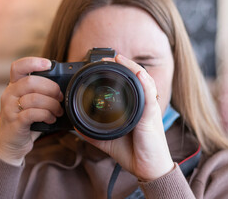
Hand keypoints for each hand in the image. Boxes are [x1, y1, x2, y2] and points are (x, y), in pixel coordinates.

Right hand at [0, 57, 63, 165]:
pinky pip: (34, 113)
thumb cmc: (24, 122)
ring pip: (35, 98)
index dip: (33, 62)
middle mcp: (9, 95)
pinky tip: (51, 119)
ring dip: (52, 104)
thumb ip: (39, 93)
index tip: (48, 64)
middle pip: (31, 82)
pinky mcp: (15, 122)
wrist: (10, 145)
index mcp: (13, 86)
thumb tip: (63, 88)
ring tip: (58, 111)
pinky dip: (46, 115)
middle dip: (51, 88)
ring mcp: (10, 109)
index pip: (18, 67)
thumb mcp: (29, 103)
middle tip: (60, 98)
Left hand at [80, 54, 173, 180]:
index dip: (117, 72)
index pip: (127, 84)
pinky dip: (143, 81)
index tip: (102, 65)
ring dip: (131, 67)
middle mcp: (142, 104)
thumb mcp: (107, 140)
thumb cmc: (132, 152)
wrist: (147, 169)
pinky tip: (137, 73)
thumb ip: (92, 132)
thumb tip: (75, 126)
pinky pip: (149, 94)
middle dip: (122, 65)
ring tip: (118, 59)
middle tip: (107, 58)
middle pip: (135, 77)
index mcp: (133, 108)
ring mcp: (148, 108)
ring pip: (143, 80)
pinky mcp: (152, 115)